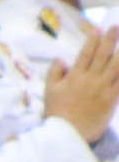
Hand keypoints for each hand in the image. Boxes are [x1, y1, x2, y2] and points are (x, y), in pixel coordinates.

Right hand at [50, 29, 118, 143]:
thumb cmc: (57, 112)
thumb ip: (55, 73)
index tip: (98, 29)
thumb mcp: (49, 91)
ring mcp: (103, 88)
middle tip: (115, 27)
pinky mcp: (112, 99)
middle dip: (110, 39)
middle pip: (103, 55)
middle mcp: (91, 79)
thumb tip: (61, 58)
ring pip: (116, 66)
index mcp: (75, 76)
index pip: (85, 53)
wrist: (69, 133)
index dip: (92, 40)